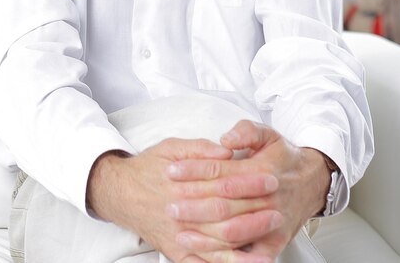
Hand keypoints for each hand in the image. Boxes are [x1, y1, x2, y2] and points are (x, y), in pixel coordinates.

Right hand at [87, 138, 278, 262]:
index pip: (222, 185)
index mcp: (182, 185)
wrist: (120, 192)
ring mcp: (179, 236)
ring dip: (248, 238)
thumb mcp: (171, 147)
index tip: (272, 178)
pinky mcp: (177, 252)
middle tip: (279, 207)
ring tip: (272, 233)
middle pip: (224, 216)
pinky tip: (250, 261)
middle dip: (255, 212)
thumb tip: (226, 151)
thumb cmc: (148, 167)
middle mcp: (181, 213)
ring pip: (219, 243)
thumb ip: (199, 149)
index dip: (249, 183)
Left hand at [167, 121, 330, 261]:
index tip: (171, 171)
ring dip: (205, 235)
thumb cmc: (284, 158)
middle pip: (223, 205)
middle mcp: (266, 199)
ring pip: (233, 232)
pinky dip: (228, 258)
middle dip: (193, 206)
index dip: (194, 172)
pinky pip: (249, 255)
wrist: (314, 181)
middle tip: (169, 205)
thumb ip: (246, 131)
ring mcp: (271, 222)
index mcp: (261, 171)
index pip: (221, 173)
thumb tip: (226, 139)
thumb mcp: (268, 134)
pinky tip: (208, 255)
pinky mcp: (274, 241)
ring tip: (180, 232)